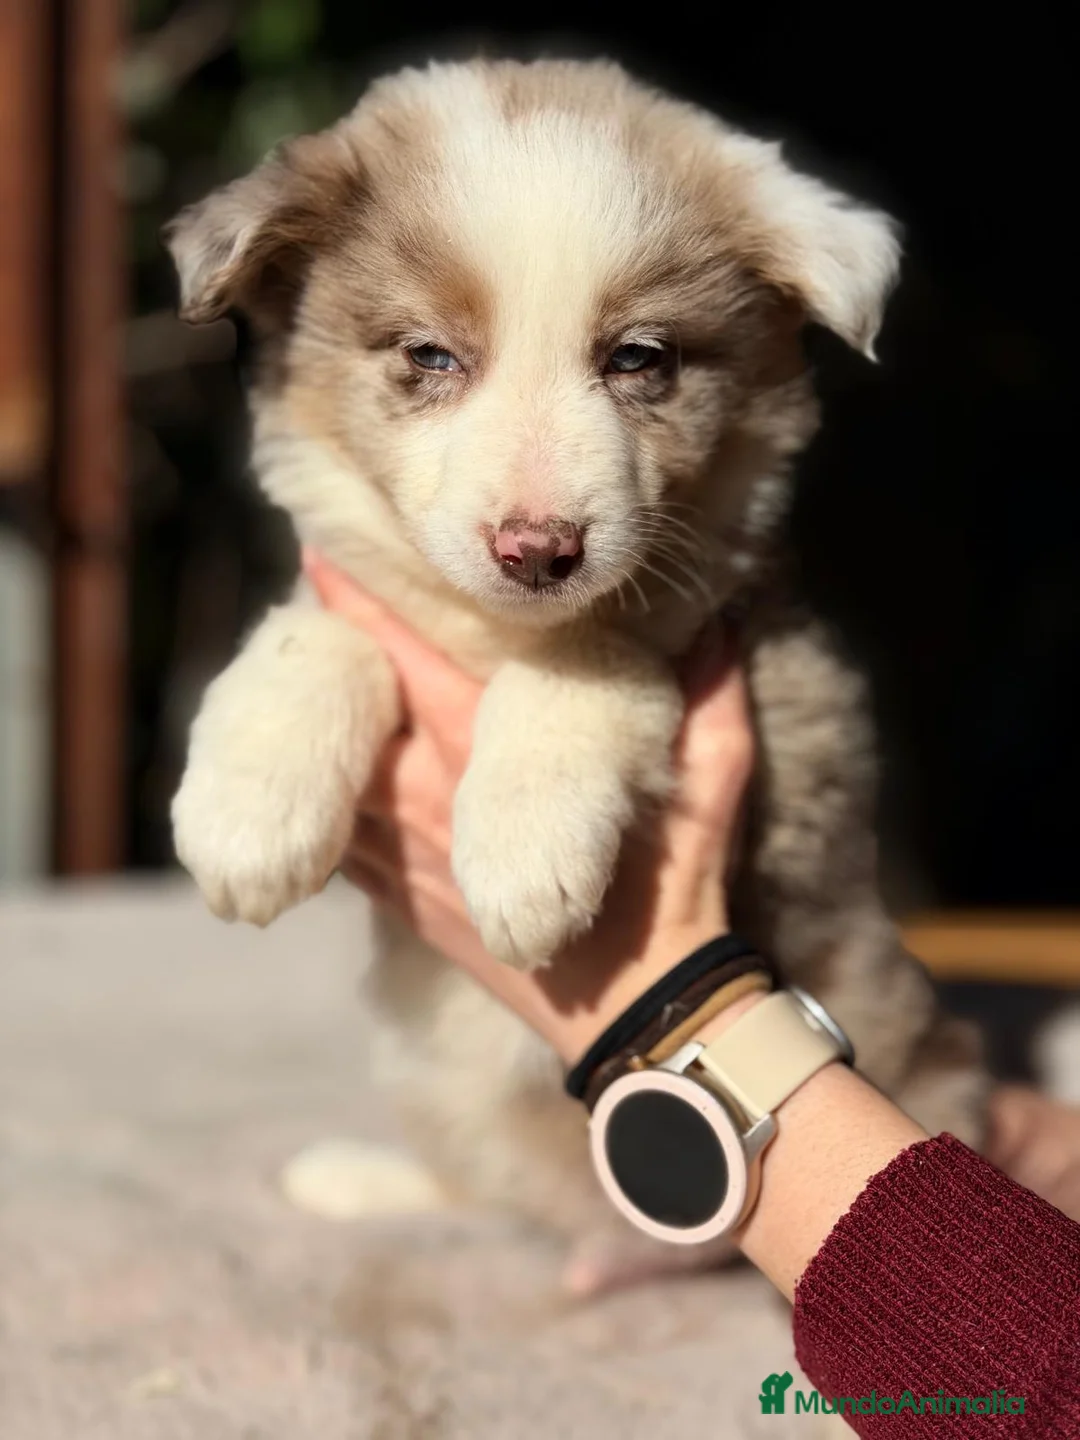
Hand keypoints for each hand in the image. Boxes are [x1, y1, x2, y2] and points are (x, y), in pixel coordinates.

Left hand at [303, 549, 753, 1064]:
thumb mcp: (715, 780)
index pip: (401, 653)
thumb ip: (712, 690)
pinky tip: (300, 765)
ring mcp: (400, 853)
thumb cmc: (674, 890)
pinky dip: (318, 797)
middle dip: (321, 643)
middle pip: (344, 700)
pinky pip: (336, 838)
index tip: (324, 547)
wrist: (637, 1014)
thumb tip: (722, 613)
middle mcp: (422, 793)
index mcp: (483, 749)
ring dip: (303, 718)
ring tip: (289, 664)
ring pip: (325, 770)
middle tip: (300, 583)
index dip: (357, 598)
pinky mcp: (398, 899)